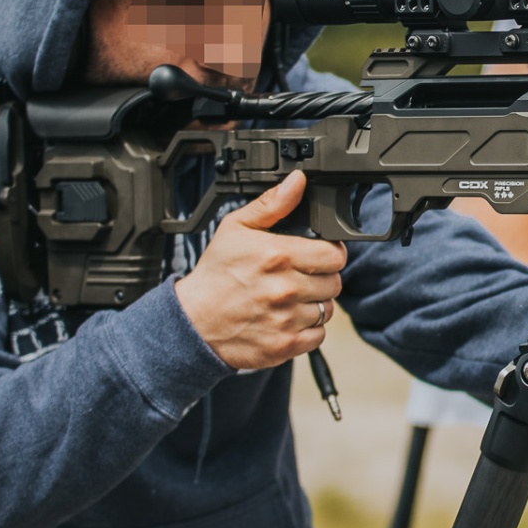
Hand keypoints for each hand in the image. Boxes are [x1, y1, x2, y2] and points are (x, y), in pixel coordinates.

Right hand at [173, 171, 346, 369]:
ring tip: (290, 299)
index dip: (330, 253)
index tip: (318, 255)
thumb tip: (297, 182)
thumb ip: (272, 204)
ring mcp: (287, 319)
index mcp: (278, 256)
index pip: (335, 255)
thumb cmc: (215, 275)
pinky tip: (288, 319)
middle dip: (320, 278)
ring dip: (314, 304)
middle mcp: (286, 288)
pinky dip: (308, 329)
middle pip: (334, 282)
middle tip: (299, 277)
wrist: (192, 323)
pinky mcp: (285, 345)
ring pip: (327, 309)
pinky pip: (318, 335)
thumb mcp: (236, 228)